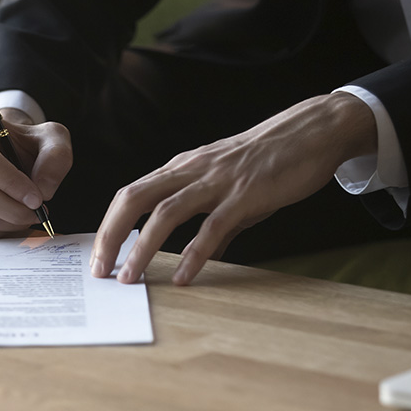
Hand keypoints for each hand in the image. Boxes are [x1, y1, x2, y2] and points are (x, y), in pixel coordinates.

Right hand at [0, 107, 71, 238]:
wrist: (0, 153)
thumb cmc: (21, 145)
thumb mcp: (48, 138)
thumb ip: (55, 157)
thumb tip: (44, 190)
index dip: (12, 183)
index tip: (37, 198)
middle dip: (14, 209)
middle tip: (37, 212)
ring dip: (8, 222)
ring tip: (26, 214)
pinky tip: (8, 220)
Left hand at [91, 93, 376, 284]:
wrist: (312, 132)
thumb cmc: (270, 162)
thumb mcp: (231, 191)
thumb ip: (213, 225)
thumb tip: (203, 259)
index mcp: (181, 168)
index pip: (131, 194)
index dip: (109, 225)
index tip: (98, 256)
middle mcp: (191, 171)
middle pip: (134, 199)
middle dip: (110, 236)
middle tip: (100, 271)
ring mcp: (217, 181)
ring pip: (166, 213)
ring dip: (142, 248)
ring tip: (130, 278)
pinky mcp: (245, 194)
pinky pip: (212, 227)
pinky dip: (195, 254)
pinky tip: (185, 277)